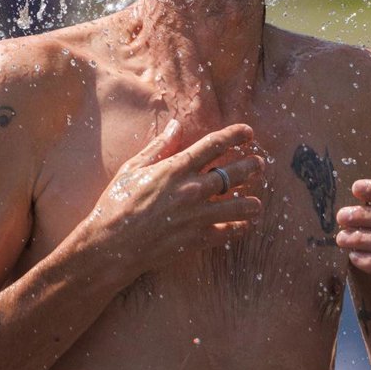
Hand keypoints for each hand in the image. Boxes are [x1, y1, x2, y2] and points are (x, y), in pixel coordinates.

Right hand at [86, 120, 263, 277]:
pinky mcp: (197, 238)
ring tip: (256, 202)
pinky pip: (227, 232)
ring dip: (251, 202)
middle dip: (250, 166)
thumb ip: (159, 146)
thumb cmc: (116, 204)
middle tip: (259, 164)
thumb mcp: (133, 168)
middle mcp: (191, 189)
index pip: (213, 145)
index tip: (248, 132)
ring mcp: (197, 215)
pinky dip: (239, 229)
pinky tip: (244, 226)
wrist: (111, 245)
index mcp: (175, 168)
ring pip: (237, 205)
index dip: (234, 136)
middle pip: (232, 173)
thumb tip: (176, 124)